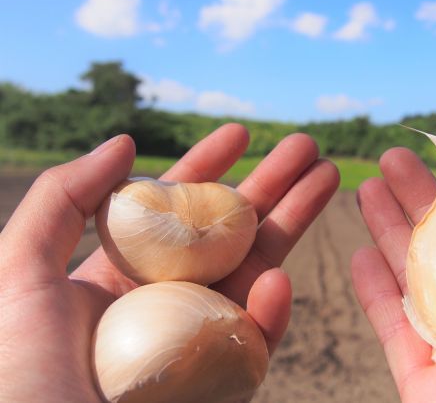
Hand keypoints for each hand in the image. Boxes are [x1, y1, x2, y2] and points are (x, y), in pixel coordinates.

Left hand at [0, 123, 338, 401]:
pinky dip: (273, 313)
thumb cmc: (16, 374)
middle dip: (271, 183)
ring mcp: (202, 335)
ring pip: (261, 268)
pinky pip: (256, 342)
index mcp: (127, 271)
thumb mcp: (19, 271)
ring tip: (328, 174)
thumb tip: (126, 143)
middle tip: (306, 146)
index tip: (240, 133)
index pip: (177, 209)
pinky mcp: (222, 380)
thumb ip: (64, 199)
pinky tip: (278, 281)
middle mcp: (172, 297)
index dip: (210, 166)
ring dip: (297, 220)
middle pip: (232, 229)